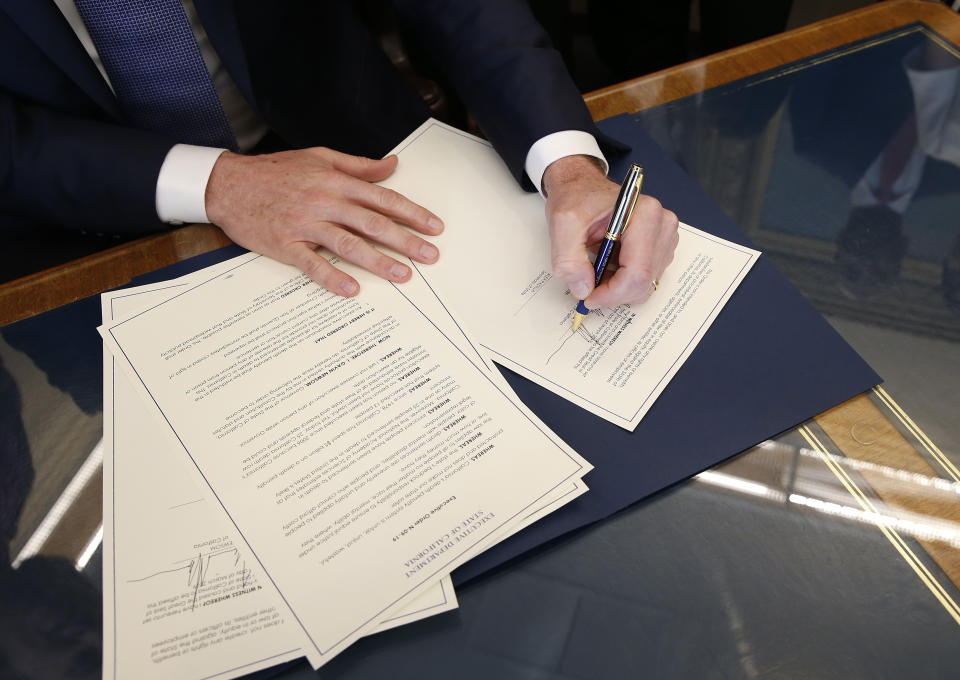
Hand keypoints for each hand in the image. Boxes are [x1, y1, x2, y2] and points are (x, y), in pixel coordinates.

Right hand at [205, 148, 442, 295]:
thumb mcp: (319, 157)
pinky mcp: (286, 245)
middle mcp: (324, 201)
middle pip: (372, 223)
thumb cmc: (275, 171)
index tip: (434, 227)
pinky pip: (312, 264)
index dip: (412, 213)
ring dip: (378, 261)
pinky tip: (352, 289)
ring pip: (348, 244)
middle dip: (405, 240)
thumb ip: (358, 166)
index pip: (382, 198)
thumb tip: (391, 165)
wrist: (228, 184)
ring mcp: (305, 224)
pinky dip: (332, 277)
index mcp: (335, 181)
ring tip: (403, 275)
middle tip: (430, 256)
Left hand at [543, 155, 678, 308]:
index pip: (637, 273)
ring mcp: (664, 236)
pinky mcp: (660, 245)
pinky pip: (645, 277)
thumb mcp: (563, 225)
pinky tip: (607, 266)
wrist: (582, 185)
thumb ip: (569, 260)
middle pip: (644, 282)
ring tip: (595, 269)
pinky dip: (623, 281)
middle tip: (586, 287)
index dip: (612, 294)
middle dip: (613, 293)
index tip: (589, 298)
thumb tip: (584, 289)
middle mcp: (661, 224)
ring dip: (617, 287)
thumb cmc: (576, 197)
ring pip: (645, 283)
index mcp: (644, 215)